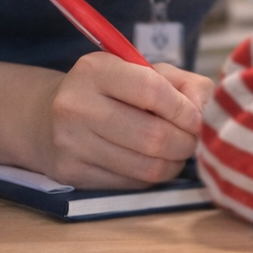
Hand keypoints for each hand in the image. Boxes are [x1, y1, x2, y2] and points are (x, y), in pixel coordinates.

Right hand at [34, 53, 213, 189]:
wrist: (48, 117)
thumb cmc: (111, 90)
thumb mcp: (144, 71)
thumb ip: (185, 84)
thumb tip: (204, 114)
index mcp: (95, 70)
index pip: (152, 91)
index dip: (184, 110)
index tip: (197, 118)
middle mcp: (76, 106)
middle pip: (152, 136)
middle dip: (186, 142)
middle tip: (194, 141)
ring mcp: (70, 143)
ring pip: (144, 166)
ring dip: (174, 164)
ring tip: (179, 152)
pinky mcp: (71, 174)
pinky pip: (130, 183)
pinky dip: (152, 176)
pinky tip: (154, 163)